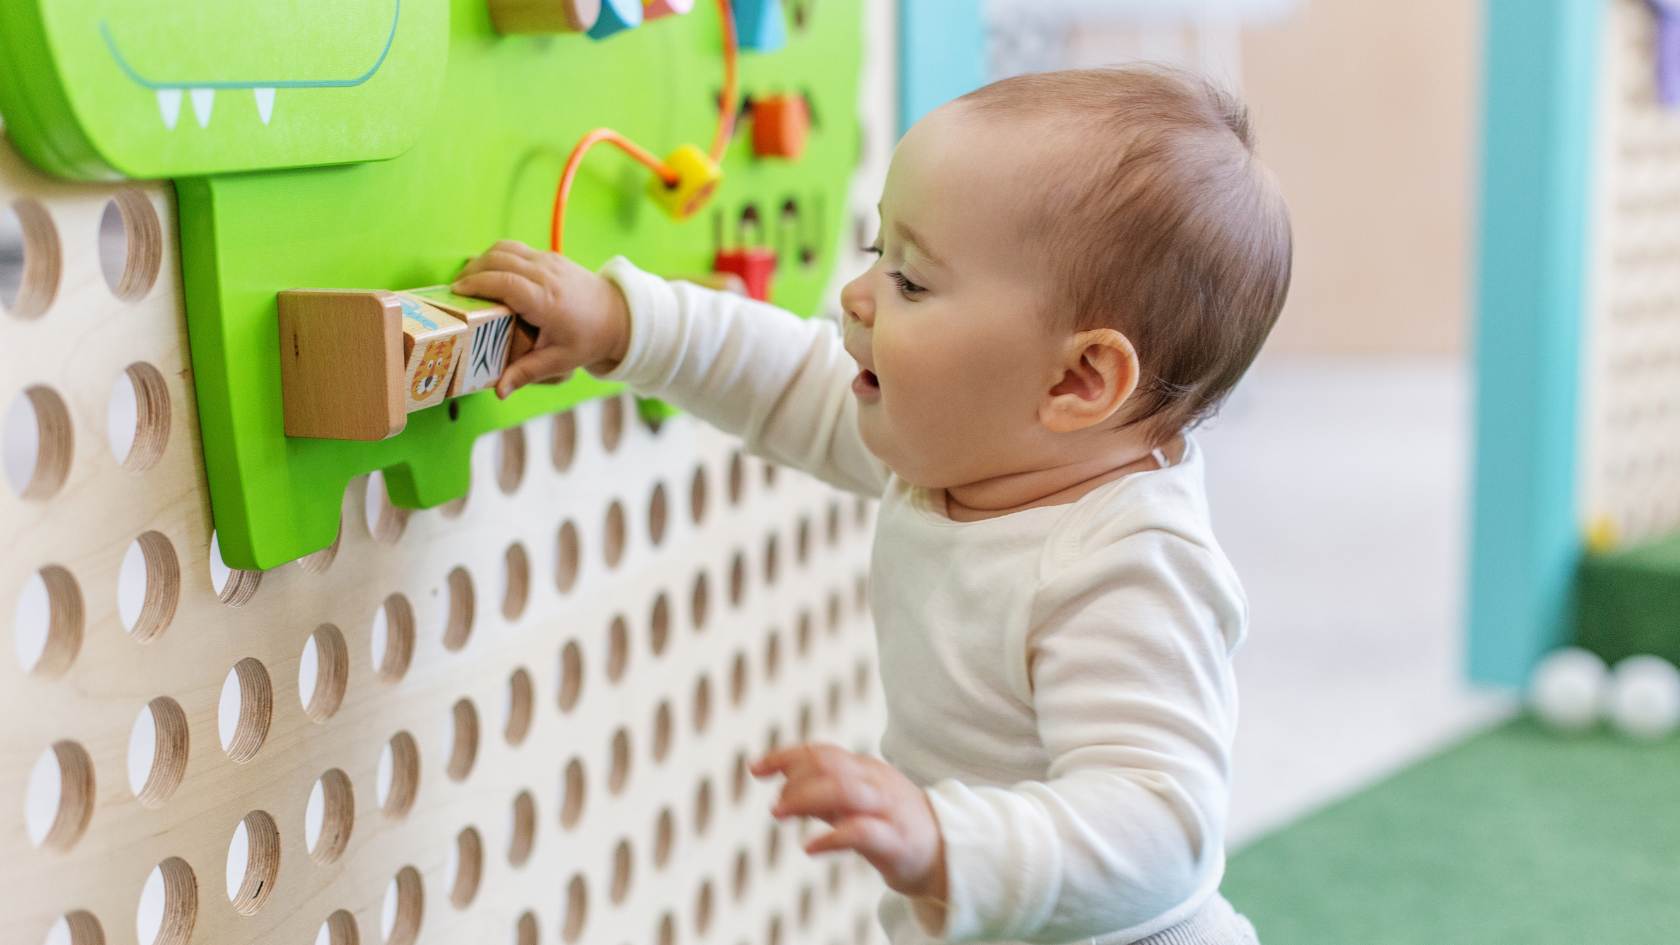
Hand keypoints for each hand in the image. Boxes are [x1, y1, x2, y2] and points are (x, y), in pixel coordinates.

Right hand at [451, 240, 631, 398]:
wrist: (619, 316)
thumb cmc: (589, 339)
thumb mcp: (559, 361)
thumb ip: (526, 373)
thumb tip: (499, 391)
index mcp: (547, 301)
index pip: (504, 283)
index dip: (477, 284)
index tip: (456, 292)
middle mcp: (547, 275)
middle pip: (499, 260)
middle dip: (472, 271)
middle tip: (455, 290)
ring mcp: (550, 261)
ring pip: (506, 249)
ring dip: (482, 260)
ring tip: (469, 280)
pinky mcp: (551, 256)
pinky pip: (516, 249)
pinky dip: (497, 257)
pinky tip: (490, 274)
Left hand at [751, 743, 947, 903]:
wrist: (948, 852)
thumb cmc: (893, 825)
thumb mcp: (856, 804)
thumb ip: (823, 793)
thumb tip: (783, 786)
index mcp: (865, 769)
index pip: (822, 752)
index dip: (786, 756)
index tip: (755, 768)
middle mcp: (875, 782)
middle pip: (830, 765)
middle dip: (794, 779)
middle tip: (775, 806)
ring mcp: (887, 808)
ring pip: (844, 790)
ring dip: (805, 798)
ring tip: (780, 813)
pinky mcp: (895, 840)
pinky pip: (861, 831)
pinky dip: (831, 837)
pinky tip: (810, 847)